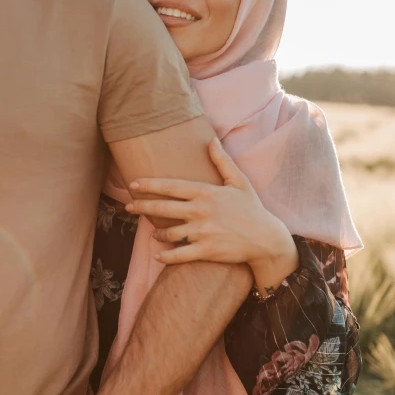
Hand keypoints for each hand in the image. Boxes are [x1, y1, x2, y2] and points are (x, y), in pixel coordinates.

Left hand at [127, 138, 298, 289]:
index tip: (133, 184)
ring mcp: (202, 232)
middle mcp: (200, 211)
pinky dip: (165, 255)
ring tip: (151, 232)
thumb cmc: (251, 208)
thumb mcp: (239, 181)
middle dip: (142, 206)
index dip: (149, 184)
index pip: (171, 186)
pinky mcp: (206, 250)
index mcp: (205, 192)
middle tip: (128, 206)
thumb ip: (222, 161)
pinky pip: (179, 254)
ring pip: (168, 232)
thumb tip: (211, 139)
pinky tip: (157, 254)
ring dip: (156, 233)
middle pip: (162, 208)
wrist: (266, 238)